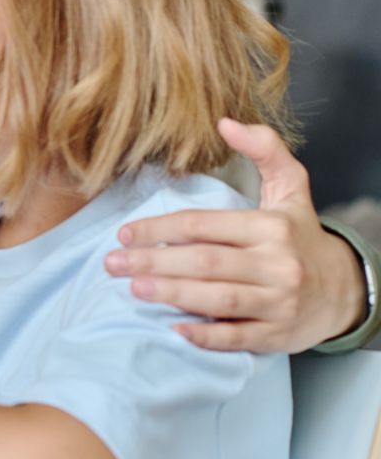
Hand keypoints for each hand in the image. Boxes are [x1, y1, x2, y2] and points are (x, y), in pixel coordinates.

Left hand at [106, 118, 364, 352]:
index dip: (161, 228)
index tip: (125, 232)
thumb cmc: (300, 237)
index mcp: (271, 227)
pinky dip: (206, 336)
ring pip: (219, 299)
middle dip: (155, 261)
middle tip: (113, 263)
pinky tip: (175, 330)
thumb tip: (225, 121)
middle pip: (206, 262)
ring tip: (134, 288)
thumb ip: (266, 150)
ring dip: (173, 294)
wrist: (345, 290)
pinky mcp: (279, 334)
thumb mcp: (291, 189)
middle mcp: (277, 264)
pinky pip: (239, 337)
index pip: (205, 225)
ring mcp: (280, 302)